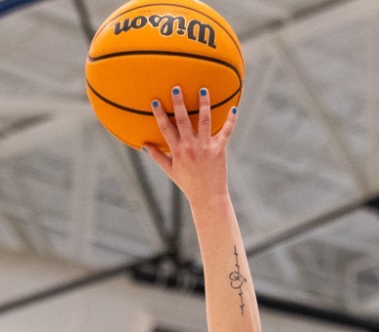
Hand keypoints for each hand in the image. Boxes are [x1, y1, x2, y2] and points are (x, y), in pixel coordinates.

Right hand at [143, 86, 234, 202]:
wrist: (207, 197)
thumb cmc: (188, 183)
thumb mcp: (170, 171)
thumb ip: (158, 157)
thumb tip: (144, 145)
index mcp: (177, 151)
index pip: (166, 129)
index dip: (160, 114)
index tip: (155, 101)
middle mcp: (190, 147)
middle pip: (183, 121)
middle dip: (179, 104)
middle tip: (176, 88)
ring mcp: (205, 148)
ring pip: (205, 121)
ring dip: (204, 105)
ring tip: (203, 90)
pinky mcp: (219, 150)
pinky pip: (226, 132)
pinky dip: (230, 121)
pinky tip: (234, 108)